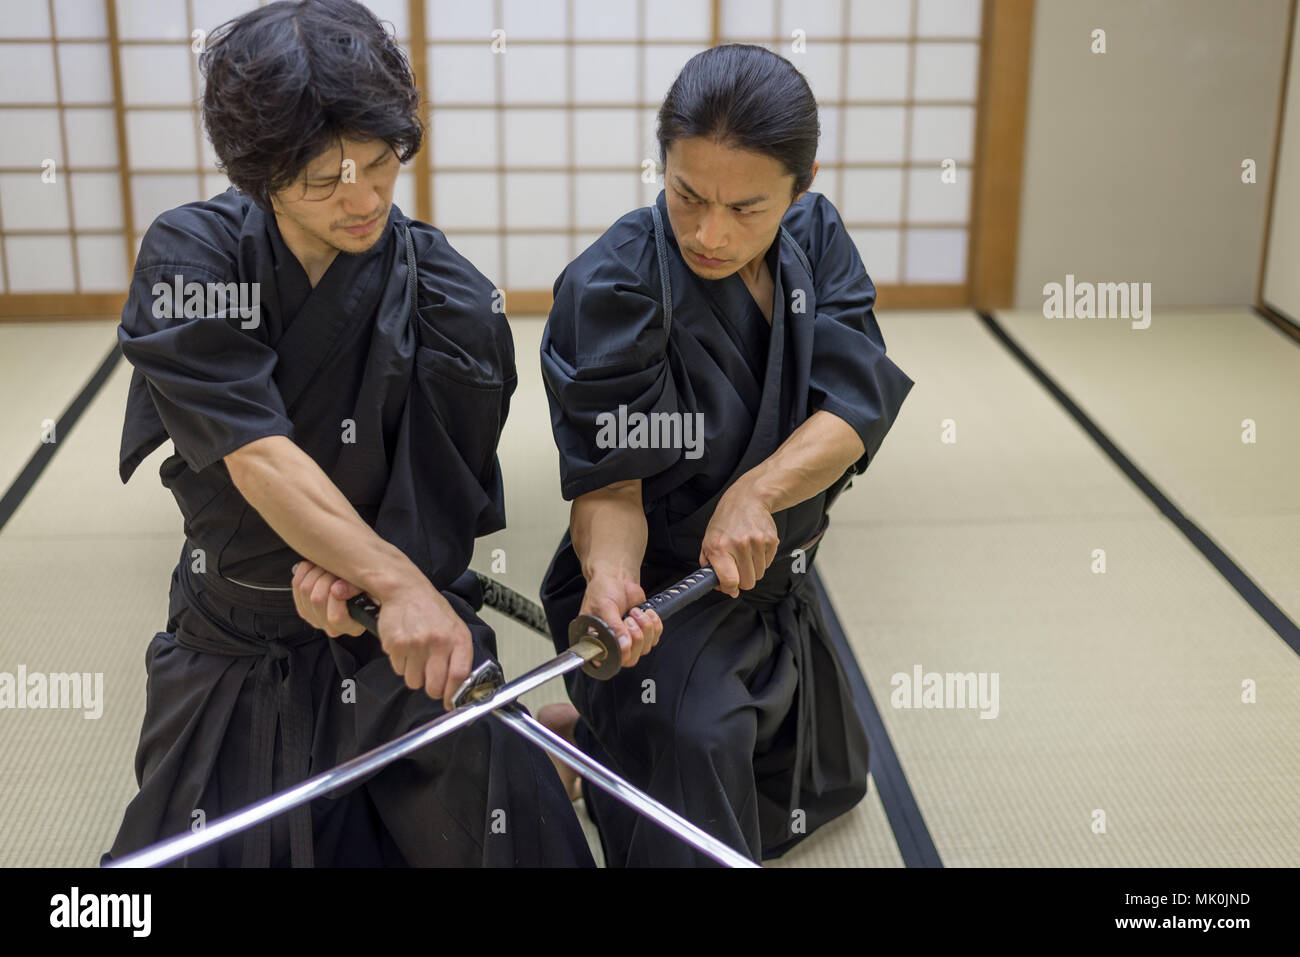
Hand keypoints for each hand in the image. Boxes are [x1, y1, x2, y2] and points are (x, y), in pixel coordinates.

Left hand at [290, 561, 366, 636]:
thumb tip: (338, 589)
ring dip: (317, 572)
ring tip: (330, 568)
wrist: (360, 582)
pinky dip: (306, 570)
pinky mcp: (303, 606)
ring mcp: (314, 617)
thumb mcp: (373, 588)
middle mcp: (331, 626)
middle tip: (337, 570)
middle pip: (317, 599)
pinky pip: (297, 583)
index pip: (336, 617)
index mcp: (351, 626)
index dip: (336, 596)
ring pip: (305, 589)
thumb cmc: (369, 587)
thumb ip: (357, 589)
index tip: (342, 583)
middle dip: (327, 577)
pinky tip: (318, 568)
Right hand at [291, 561, 473, 701]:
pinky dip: (400, 662)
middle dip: (432, 689)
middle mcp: (438, 642)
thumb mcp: (455, 627)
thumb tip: (460, 687)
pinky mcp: (396, 644)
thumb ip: (459, 655)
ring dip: (414, 674)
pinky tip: (405, 645)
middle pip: (434, 686)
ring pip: (414, 681)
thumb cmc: (431, 609)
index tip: (450, 703)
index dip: (454, 696)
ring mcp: (416, 644)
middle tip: (429, 679)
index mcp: (457, 638)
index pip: (459, 676)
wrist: (406, 589)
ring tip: (416, 653)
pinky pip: (398, 669)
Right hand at [580, 571, 662, 668]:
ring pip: (645, 648)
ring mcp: (629, 640)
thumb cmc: (603, 591)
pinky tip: (646, 612)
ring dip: (645, 627)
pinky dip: (654, 624)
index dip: (622, 651)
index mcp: (596, 642)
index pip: (611, 661)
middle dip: (636, 636)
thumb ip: (614, 627)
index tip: (625, 634)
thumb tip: (623, 645)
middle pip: (632, 658)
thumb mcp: (604, 607)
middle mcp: (612, 645)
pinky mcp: (642, 633)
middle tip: (629, 619)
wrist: (617, 578)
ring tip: (635, 612)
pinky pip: (655, 637)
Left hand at [698, 482, 778, 597]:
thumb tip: (724, 588)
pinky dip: (762, 560)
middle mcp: (739, 544)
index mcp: (719, 547)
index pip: (729, 581)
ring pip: (759, 575)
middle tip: (738, 566)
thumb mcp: (708, 541)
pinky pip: (768, 564)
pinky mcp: (771, 540)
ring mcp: (757, 542)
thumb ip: (710, 567)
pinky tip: (755, 546)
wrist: (747, 499)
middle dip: (743, 579)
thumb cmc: (725, 522)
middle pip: (748, 582)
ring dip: (753, 569)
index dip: (730, 588)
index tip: (730, 586)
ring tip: (746, 553)